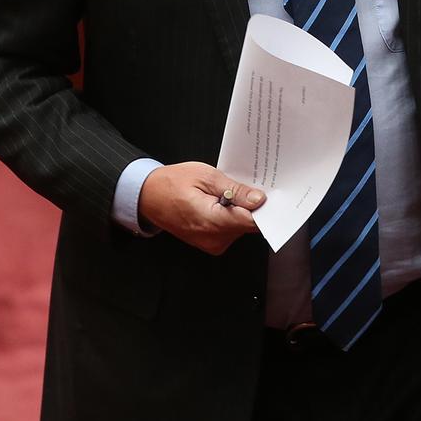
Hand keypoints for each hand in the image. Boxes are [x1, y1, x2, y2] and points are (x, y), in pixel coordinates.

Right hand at [138, 161, 265, 255]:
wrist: (148, 196)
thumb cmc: (172, 183)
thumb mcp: (206, 176)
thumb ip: (234, 190)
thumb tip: (258, 200)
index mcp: (212, 222)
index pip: (252, 222)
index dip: (264, 208)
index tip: (271, 194)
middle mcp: (213, 239)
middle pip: (248, 225)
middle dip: (251, 205)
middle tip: (244, 184)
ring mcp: (211, 244)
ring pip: (240, 227)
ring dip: (239, 210)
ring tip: (225, 192)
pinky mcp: (210, 243)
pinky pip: (230, 230)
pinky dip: (231, 216)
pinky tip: (221, 201)